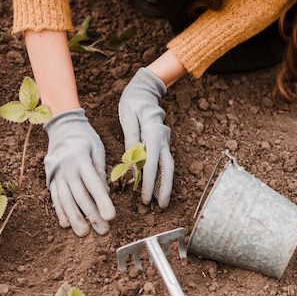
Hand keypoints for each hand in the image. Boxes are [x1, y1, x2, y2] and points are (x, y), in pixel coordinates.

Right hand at [43, 108, 115, 235]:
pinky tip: (66, 224)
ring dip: (75, 218)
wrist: (61, 126)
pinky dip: (60, 211)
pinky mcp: (50, 178)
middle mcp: (66, 167)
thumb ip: (100, 170)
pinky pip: (54, 197)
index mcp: (81, 158)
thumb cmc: (85, 138)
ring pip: (65, 199)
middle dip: (92, 215)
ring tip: (84, 233)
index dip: (102, 201)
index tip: (111, 217)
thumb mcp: (97, 148)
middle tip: (103, 230)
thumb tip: (105, 193)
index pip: (93, 184)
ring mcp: (56, 174)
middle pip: (80, 195)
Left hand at [118, 67, 173, 207]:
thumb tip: (132, 164)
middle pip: (167, 168)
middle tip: (160, 206)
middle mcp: (163, 138)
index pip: (152, 163)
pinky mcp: (161, 143)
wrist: (144, 89)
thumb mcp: (128, 120)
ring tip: (161, 202)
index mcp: (154, 133)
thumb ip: (131, 142)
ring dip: (165, 185)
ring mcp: (164, 141)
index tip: (144, 197)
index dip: (149, 182)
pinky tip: (158, 188)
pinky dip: (163, 176)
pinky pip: (164, 162)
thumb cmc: (133, 103)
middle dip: (164, 189)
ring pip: (168, 166)